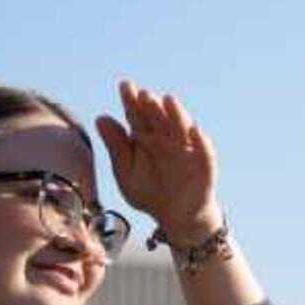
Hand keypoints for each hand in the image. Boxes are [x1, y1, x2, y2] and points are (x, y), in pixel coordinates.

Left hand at [95, 79, 221, 240]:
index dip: (132, 100)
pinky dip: (201, 142)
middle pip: (159, 117)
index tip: (125, 86)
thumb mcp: (126, 172)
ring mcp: (186, 150)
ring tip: (168, 101)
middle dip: (153, 105)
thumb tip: (100, 117)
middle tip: (144, 94)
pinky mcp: (204, 166)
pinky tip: (195, 132)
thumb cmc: (150, 192)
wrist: (176, 218)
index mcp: (145, 137)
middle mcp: (167, 139)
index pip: (137, 114)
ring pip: (182, 128)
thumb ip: (116, 147)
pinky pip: (204, 153)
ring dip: (177, 114)